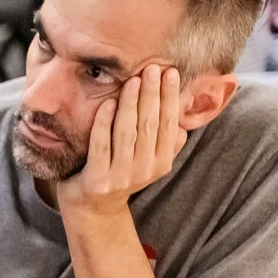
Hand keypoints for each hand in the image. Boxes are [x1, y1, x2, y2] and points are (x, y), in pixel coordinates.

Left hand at [54, 63, 183, 218]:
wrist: (93, 209)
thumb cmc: (121, 173)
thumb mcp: (149, 160)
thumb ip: (166, 141)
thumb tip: (184, 116)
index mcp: (161, 162)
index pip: (168, 124)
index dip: (170, 97)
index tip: (170, 72)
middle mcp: (144, 170)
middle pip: (150, 125)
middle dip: (152, 94)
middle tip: (153, 68)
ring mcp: (120, 176)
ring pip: (127, 133)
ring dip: (131, 103)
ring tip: (134, 80)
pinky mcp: (97, 180)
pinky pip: (101, 144)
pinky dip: (104, 122)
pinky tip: (108, 102)